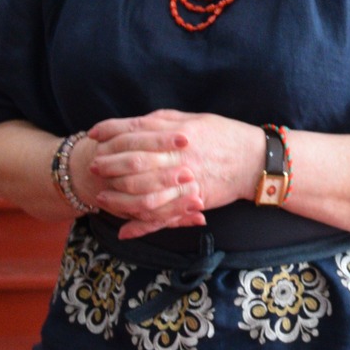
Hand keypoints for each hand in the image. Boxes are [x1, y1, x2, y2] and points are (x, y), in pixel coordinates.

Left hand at [84, 110, 265, 237]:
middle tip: (93, 166)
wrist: (255, 161)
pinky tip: (124, 229)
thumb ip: (163, 121)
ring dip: (119, 197)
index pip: (136, 132)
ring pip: (143, 193)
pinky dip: (141, 226)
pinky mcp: (192, 202)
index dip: (111, 132)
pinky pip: (163, 218)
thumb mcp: (194, 119)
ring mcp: (186, 182)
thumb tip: (133, 123)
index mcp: (179, 133)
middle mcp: (180, 158)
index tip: (93, 135)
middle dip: (109, 164)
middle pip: (134, 162)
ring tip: (102, 196)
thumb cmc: (224, 135)